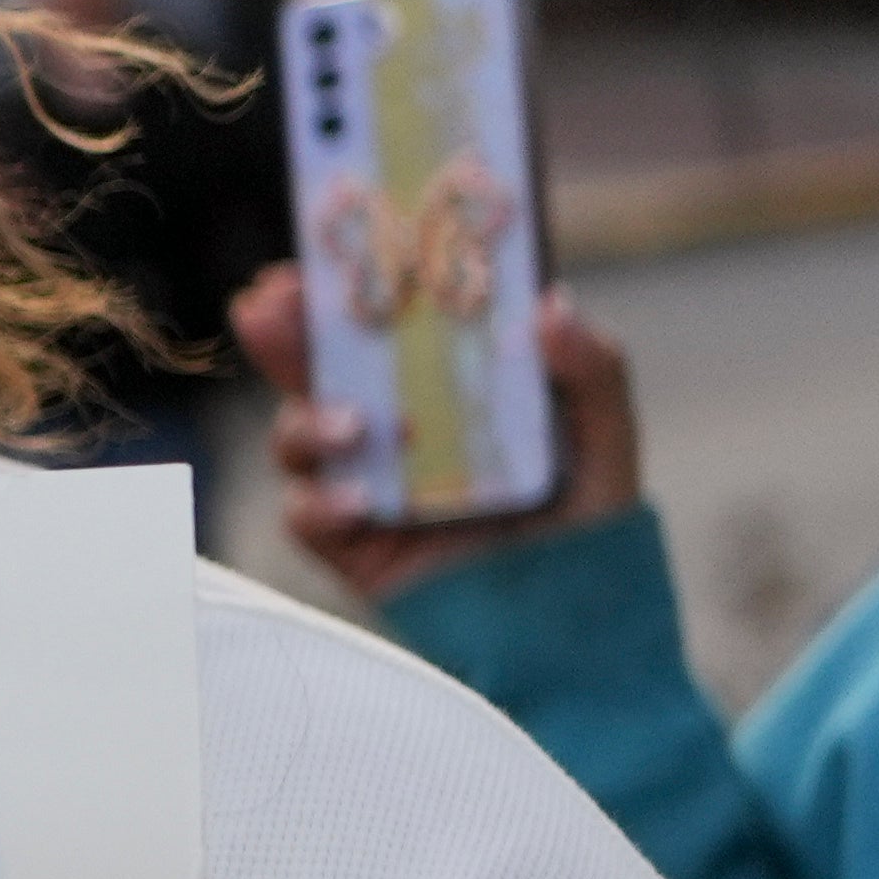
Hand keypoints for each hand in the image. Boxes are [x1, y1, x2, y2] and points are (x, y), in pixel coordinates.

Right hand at [233, 263, 647, 604]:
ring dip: (307, 420)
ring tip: (354, 429)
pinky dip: (319, 500)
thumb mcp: (608, 437)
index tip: (328, 245)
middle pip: (322, 364)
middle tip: (270, 304)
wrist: (575, 633)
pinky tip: (358, 501)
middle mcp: (398, 424)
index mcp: (449, 382)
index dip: (352, 279)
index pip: (390, 318)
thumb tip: (550, 303)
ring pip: (298, 432)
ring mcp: (369, 482)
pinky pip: (305, 513)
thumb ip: (593, 368)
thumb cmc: (591, 528)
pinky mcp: (352, 544)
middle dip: (287, 330)